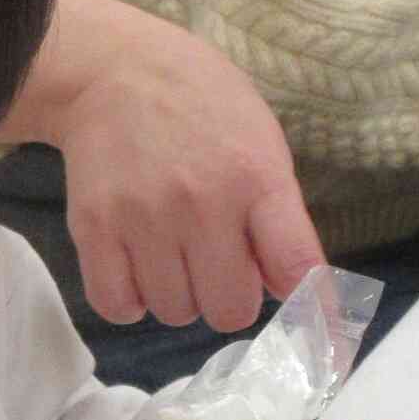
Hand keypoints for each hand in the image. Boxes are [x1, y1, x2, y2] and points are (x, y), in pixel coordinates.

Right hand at [51, 5, 322, 331]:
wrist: (113, 71)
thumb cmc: (201, 106)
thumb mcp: (262, 143)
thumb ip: (279, 218)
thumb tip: (288, 293)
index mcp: (257, 177)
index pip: (298, 268)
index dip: (315, 318)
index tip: (325, 348)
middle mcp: (202, 203)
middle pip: (229, 309)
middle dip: (228, 296)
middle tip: (214, 261)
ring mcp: (143, 218)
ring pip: (174, 312)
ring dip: (178, 295)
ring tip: (170, 252)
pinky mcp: (93, 229)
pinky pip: (118, 305)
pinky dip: (131, 300)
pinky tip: (136, 268)